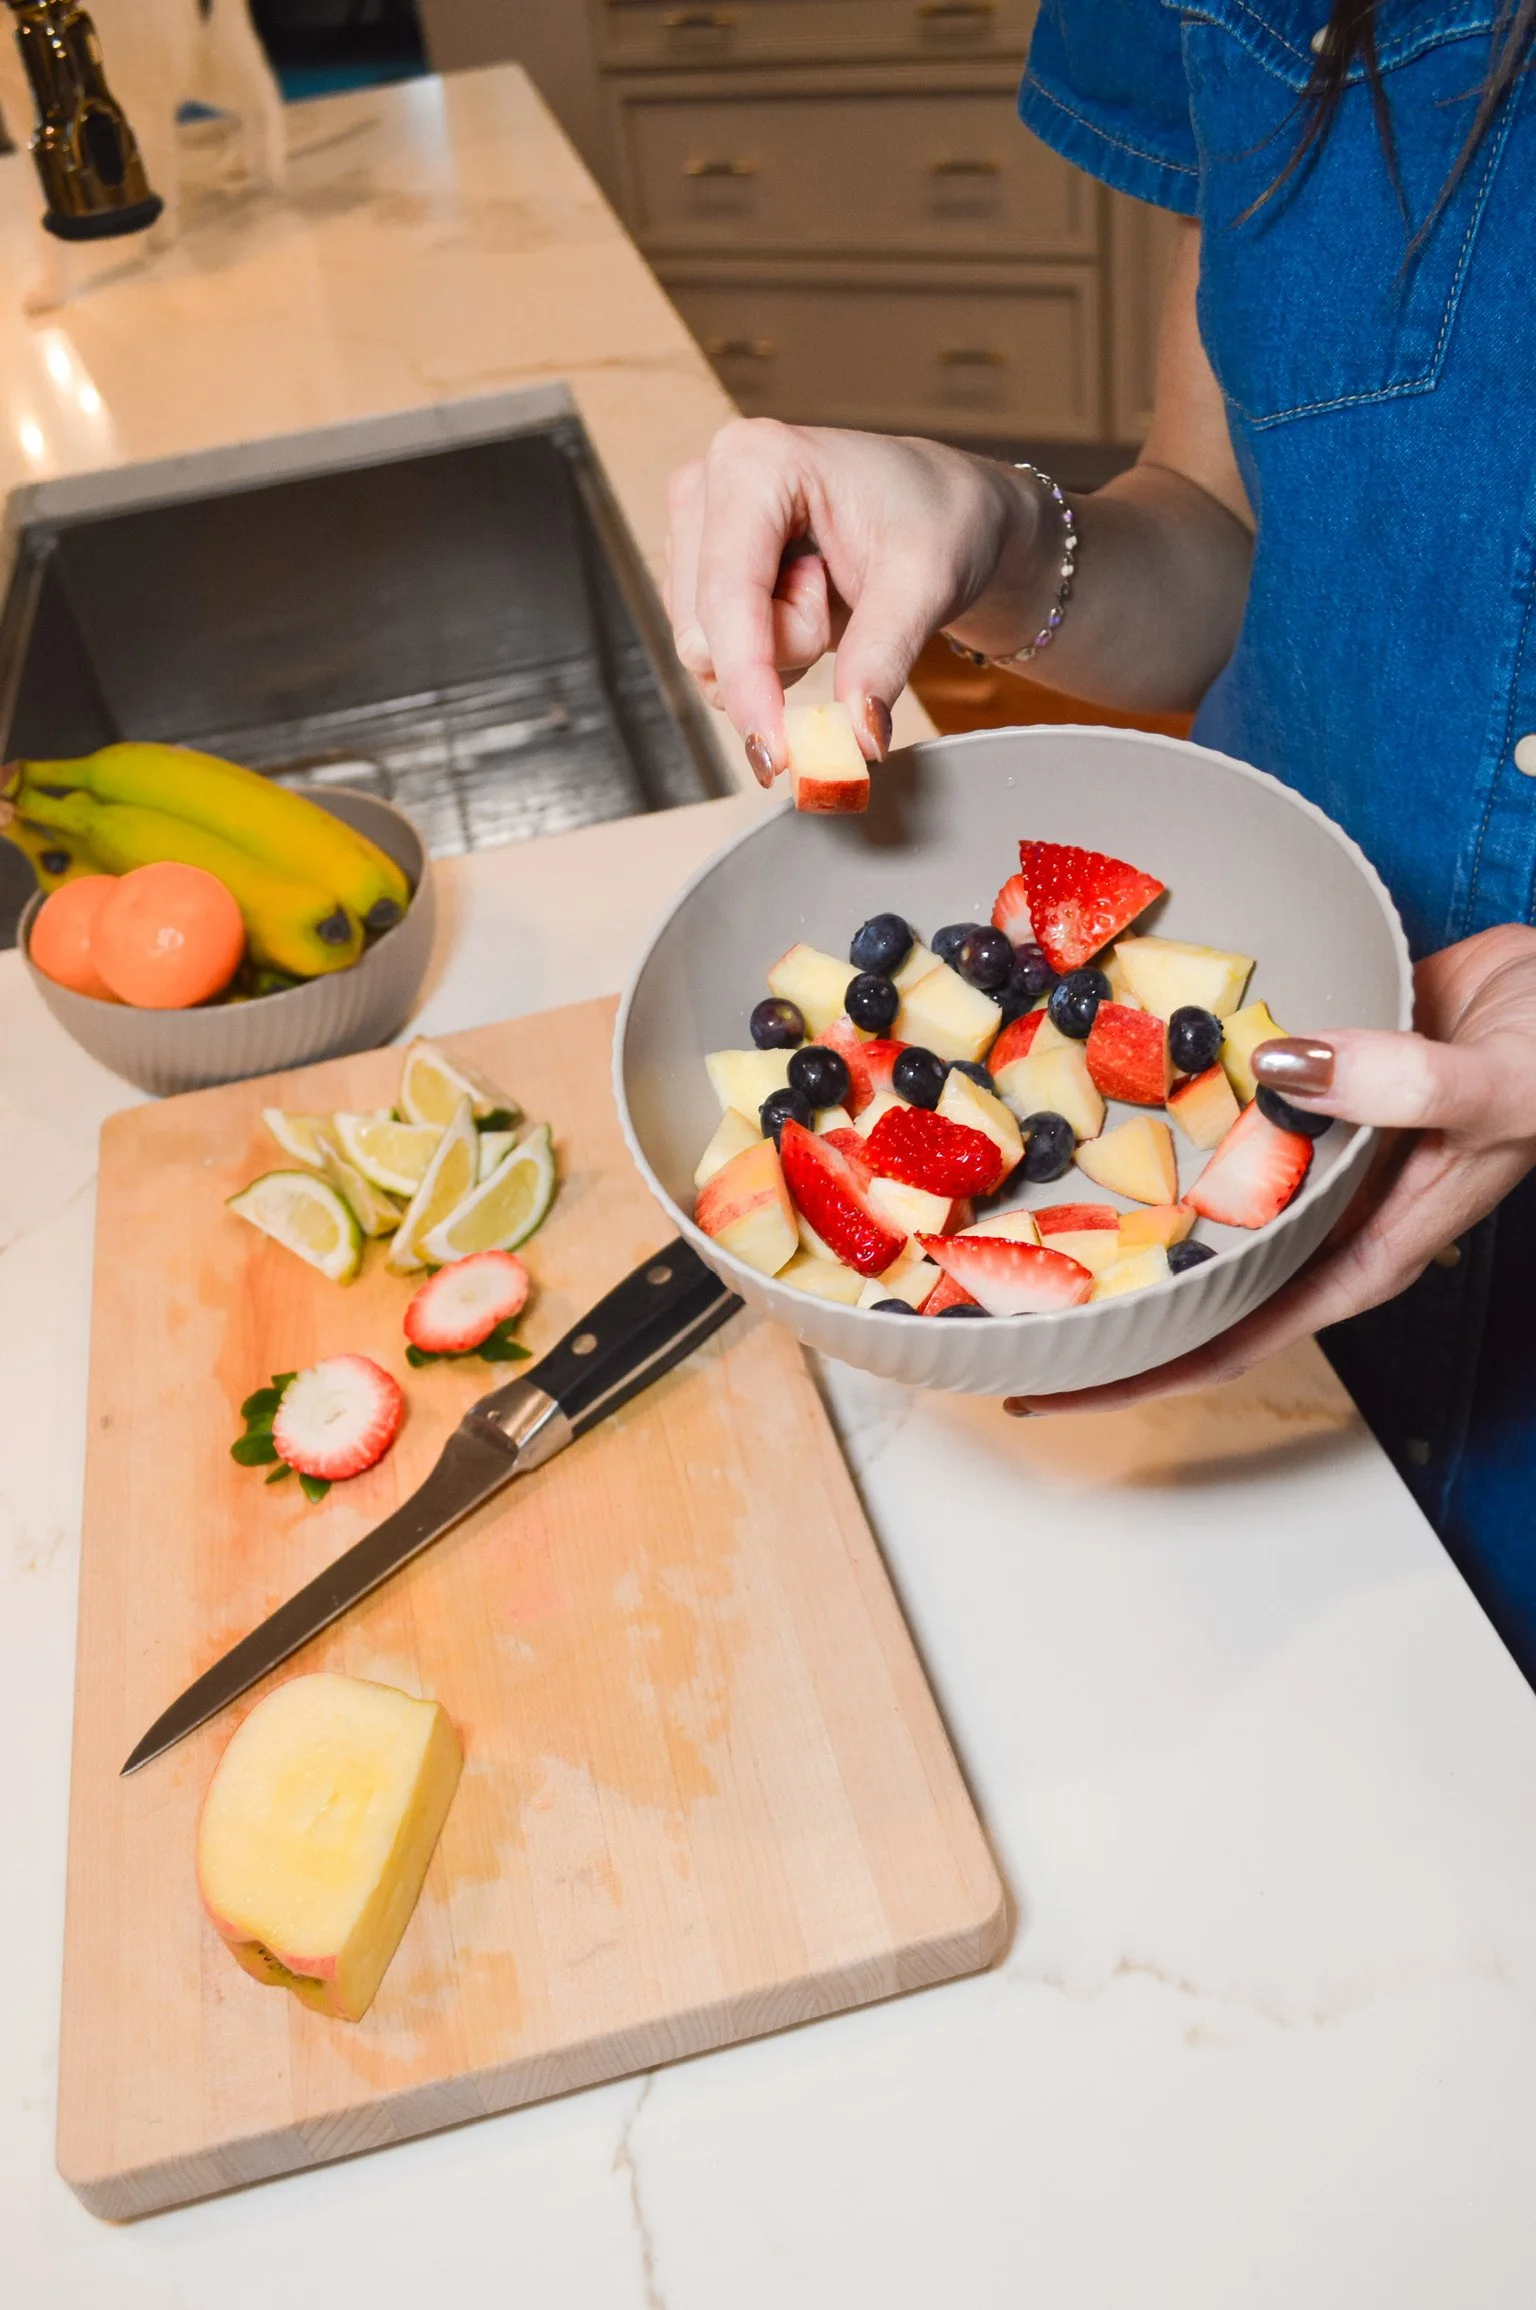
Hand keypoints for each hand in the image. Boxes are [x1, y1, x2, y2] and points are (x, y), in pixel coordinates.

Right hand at [664, 420, 1042, 780]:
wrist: (943, 513)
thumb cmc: (938, 520)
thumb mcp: (926, 585)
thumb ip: (883, 658)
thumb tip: (856, 738)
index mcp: (754, 461)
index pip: (728, 595)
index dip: (748, 680)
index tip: (779, 752)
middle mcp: (706, 485)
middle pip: (706, 634)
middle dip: (780, 652)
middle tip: (839, 600)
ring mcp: (694, 527)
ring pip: (704, 652)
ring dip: (776, 654)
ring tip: (827, 594)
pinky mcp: (695, 567)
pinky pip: (713, 654)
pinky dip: (766, 655)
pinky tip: (804, 605)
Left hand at [1006, 924, 1535, 1416]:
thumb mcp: (1494, 1085)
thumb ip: (1399, 1085)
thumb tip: (1287, 1074)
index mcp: (1359, 1255)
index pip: (1228, 1340)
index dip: (1133, 1372)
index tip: (1043, 1386)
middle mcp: (1316, 1218)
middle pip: (1187, 1283)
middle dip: (1096, 1300)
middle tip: (981, 1298)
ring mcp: (1302, 1156)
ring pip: (1187, 1199)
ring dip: (1106, 1210)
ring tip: (1000, 1211)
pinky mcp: (1297, 1092)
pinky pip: (1208, 1114)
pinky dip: (1148, 1110)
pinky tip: (1077, 1093)